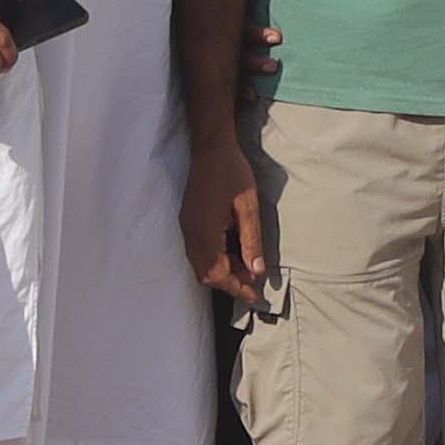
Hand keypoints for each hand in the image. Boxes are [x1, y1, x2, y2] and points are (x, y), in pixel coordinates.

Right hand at [184, 124, 275, 300]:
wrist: (210, 148)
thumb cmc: (232, 172)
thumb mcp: (248, 207)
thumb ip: (252, 241)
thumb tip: (257, 271)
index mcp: (205, 233)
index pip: (218, 274)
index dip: (237, 288)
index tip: (256, 296)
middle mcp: (191, 235)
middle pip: (206, 274)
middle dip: (230, 282)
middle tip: (254, 281)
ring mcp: (186, 229)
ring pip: (201, 265)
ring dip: (223, 271)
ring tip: (247, 267)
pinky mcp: (188, 222)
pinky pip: (199, 252)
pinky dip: (215, 260)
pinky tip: (233, 253)